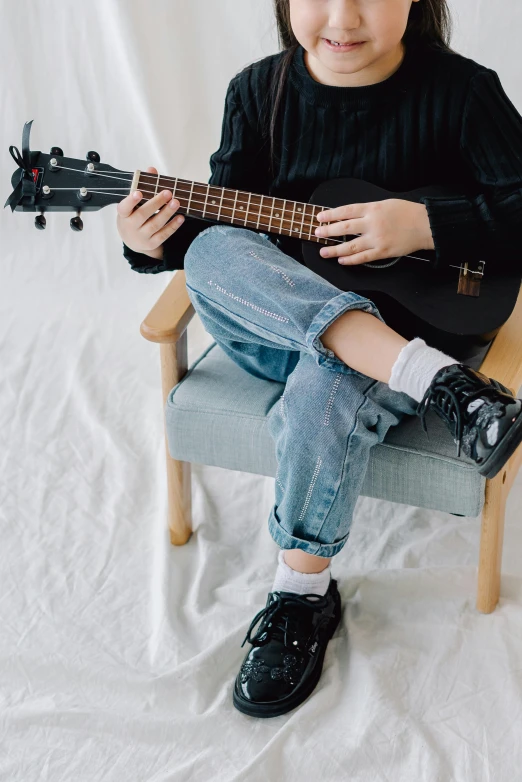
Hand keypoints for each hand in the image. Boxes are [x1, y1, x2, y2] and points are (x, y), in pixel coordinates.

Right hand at [116, 166, 184, 258]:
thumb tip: (152, 169)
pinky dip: (173, 226)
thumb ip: (143, 185)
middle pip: (143, 214)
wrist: (133, 240)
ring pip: (155, 225)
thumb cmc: (134, 215)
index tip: (138, 193)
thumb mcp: (134, 203)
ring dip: (167, 213)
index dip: (130, 201)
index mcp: (124, 214)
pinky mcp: (151, 244)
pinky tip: (181, 217)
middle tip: (168, 192)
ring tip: (176, 202)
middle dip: (156, 203)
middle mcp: (130, 226)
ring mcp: (141, 237)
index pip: (124, 207)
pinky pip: (163, 235)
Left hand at [314, 198, 434, 265]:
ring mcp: (377, 239)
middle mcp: (372, 223)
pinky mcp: (383, 252)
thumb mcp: (386, 204)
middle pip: (345, 228)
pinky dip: (351, 260)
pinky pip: (363, 258)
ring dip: (335, 250)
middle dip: (328, 231)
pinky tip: (342, 260)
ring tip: (323, 252)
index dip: (331, 214)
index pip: (347, 211)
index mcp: (372, 208)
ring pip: (351, 246)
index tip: (320, 217)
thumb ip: (369, 210)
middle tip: (317, 233)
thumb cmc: (407, 213)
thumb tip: (351, 216)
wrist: (425, 225)